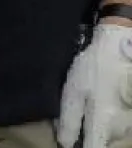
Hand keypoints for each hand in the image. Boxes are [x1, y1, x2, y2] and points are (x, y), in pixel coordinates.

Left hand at [57, 23, 131, 147]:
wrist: (119, 50)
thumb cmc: (93, 70)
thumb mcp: (73, 92)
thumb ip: (69, 120)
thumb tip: (64, 143)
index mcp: (103, 123)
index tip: (71, 143)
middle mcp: (120, 128)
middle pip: (101, 142)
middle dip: (87, 135)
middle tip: (76, 119)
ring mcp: (129, 122)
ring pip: (110, 134)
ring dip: (98, 127)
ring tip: (87, 107)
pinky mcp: (131, 114)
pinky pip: (116, 124)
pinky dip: (106, 119)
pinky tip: (99, 102)